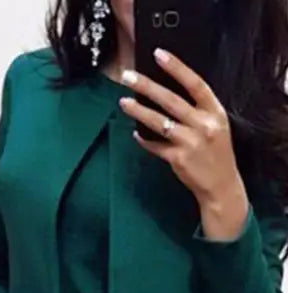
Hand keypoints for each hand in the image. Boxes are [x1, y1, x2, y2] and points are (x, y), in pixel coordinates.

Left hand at [119, 50, 248, 237]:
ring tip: (124, 102)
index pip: (195, 83)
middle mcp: (204, 124)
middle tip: (128, 77)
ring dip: (139, 111)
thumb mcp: (215, 127)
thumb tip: (166, 97)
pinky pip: (155, 146)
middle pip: (171, 100)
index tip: (159, 55)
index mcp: (215, 111)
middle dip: (147, 86)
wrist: (220, 185)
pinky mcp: (177, 159)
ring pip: (159, 121)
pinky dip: (144, 140)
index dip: (177, 68)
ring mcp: (190, 142)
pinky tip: (135, 135)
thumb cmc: (215, 153)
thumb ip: (196, 112)